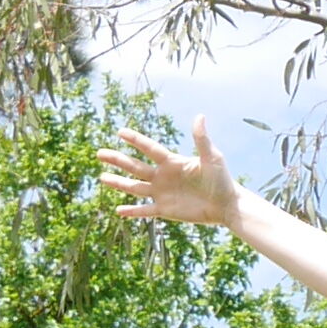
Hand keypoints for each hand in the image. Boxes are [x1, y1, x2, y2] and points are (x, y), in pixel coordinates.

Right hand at [102, 120, 243, 231]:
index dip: (135, 140)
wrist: (226, 205)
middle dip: (117, 160)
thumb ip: (202, 139)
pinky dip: (132, 211)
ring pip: (135, 187)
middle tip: (100, 152)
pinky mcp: (165, 209)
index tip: (120, 131)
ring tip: (102, 177)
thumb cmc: (222, 179)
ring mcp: (162, 193)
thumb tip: (200, 115)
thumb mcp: (212, 158)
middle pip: (135, 166)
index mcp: (172, 162)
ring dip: (118, 183)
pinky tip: (118, 210)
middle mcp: (163, 176)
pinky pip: (145, 211)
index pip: (149, 148)